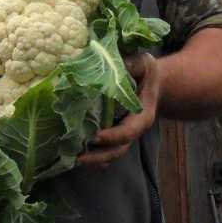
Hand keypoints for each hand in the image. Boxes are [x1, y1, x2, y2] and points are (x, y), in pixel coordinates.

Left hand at [76, 52, 162, 169]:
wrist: (151, 83)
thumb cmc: (146, 73)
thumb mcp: (144, 64)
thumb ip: (134, 64)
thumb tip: (116, 62)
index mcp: (142, 116)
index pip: (128, 132)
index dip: (112, 136)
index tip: (94, 137)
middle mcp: (132, 130)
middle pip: (117, 150)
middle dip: (98, 157)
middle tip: (77, 158)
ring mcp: (122, 134)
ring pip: (109, 154)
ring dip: (91, 159)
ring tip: (70, 159)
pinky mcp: (112, 133)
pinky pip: (103, 149)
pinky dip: (90, 154)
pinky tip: (72, 153)